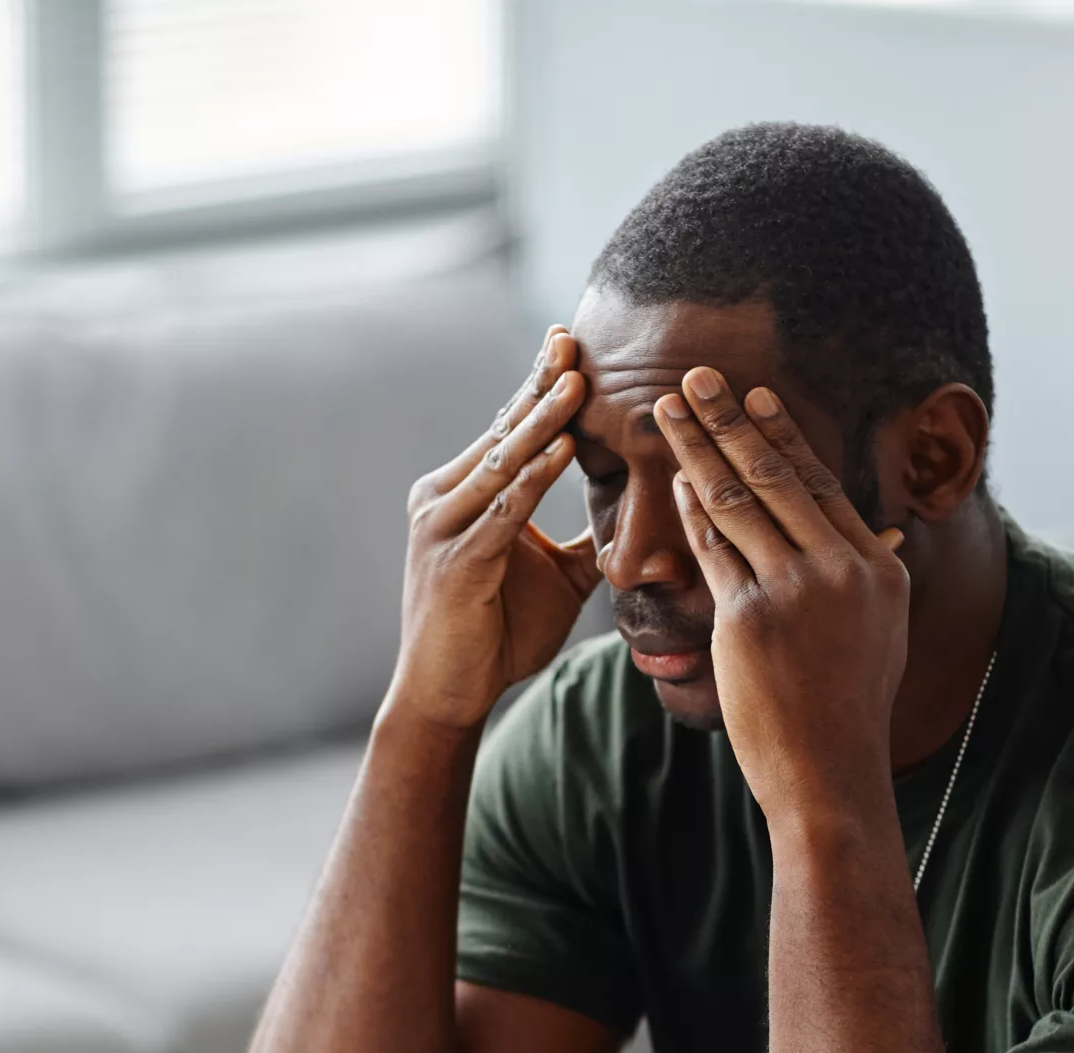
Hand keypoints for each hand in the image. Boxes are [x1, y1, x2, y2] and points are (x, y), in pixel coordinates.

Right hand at [389, 326, 602, 731]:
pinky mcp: (454, 562)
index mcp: (463, 492)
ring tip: (576, 382)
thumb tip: (631, 515)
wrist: (448, 692)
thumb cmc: (497, 634)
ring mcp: (443, 528)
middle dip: (540, 385)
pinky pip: (502, 511)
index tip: (570, 343)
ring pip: (502, 462)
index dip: (539, 385)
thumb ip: (581, 538)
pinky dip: (533, 478)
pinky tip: (561, 450)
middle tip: (572, 339)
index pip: (507, 427)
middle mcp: (443, 498)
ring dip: (541, 421)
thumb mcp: (554, 575)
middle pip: (502, 430)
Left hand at [655, 370, 909, 825]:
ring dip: (695, 448)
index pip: (820, 484)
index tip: (755, 397)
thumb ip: (872, 578)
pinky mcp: (750, 618)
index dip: (782, 435)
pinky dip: (690, 511)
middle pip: (775, 476)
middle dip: (729, 419)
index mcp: (877, 567)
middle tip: (695, 377)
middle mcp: (842, 568)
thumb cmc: (847, 711)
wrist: (829, 774)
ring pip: (736, 501)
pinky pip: (712, 550)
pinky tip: (672, 481)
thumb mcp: (881, 634)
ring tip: (665, 413)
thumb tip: (883, 538)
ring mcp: (795, 590)